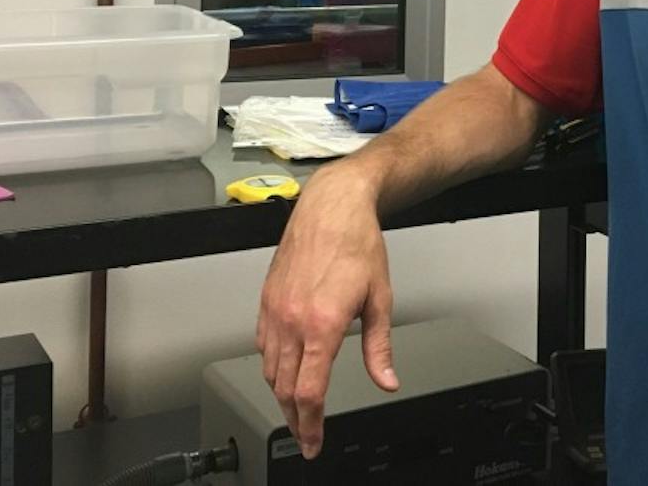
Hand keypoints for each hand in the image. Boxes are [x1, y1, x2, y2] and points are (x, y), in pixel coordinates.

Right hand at [256, 166, 399, 458]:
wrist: (331, 206)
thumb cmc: (356, 243)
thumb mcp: (379, 298)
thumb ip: (379, 347)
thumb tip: (386, 379)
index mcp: (322, 324)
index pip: (309, 392)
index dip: (310, 425)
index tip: (313, 441)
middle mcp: (292, 320)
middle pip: (284, 388)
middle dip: (294, 418)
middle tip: (304, 434)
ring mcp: (274, 309)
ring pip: (269, 369)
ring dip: (281, 394)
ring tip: (296, 408)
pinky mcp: (266, 299)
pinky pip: (261, 344)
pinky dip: (271, 365)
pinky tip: (283, 369)